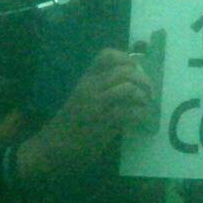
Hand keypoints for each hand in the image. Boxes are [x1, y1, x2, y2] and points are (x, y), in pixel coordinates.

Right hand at [17, 49, 151, 178]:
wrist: (54, 146)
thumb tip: (132, 79)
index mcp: (86, 79)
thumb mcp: (82, 96)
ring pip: (128, 88)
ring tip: (144, 104)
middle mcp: (91, 88)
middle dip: (143, 80)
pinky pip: (130, 112)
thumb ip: (101, 86)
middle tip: (148, 91)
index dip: (126, 58)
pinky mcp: (104, 123)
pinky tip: (140, 119)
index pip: (106, 55)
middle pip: (125, 71)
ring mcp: (98, 105)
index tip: (135, 68)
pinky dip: (141, 114)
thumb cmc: (71, 122)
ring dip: (143, 96)